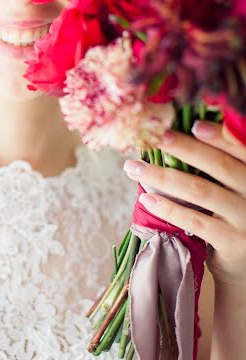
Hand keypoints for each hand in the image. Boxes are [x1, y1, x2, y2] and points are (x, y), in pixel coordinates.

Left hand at [123, 120, 245, 289]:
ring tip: (134, 168)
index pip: (240, 148)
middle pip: (219, 165)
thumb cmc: (232, 214)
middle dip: (183, 148)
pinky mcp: (232, 242)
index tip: (193, 125)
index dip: (219, 136)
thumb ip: (219, 164)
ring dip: (163, 177)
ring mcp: (245, 219)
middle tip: (154, 137)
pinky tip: (146, 199)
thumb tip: (177, 133)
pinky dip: (168, 208)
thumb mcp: (234, 186)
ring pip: (200, 191)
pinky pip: (195, 221)